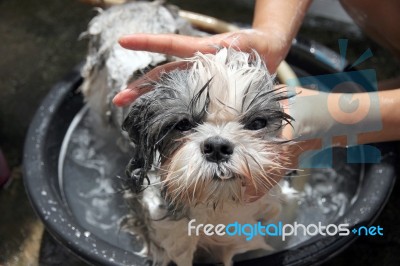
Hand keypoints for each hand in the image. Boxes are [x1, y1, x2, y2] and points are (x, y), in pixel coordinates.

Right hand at [113, 29, 290, 106]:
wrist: (267, 52)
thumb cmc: (256, 44)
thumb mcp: (247, 44)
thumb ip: (239, 46)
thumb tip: (231, 46)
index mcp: (200, 51)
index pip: (170, 45)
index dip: (147, 43)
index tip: (123, 42)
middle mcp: (194, 65)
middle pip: (161, 74)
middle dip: (139, 85)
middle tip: (119, 99)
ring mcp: (197, 78)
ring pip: (167, 87)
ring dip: (148, 97)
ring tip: (129, 108)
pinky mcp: (206, 89)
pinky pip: (185, 99)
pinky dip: (172, 107)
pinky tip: (161, 118)